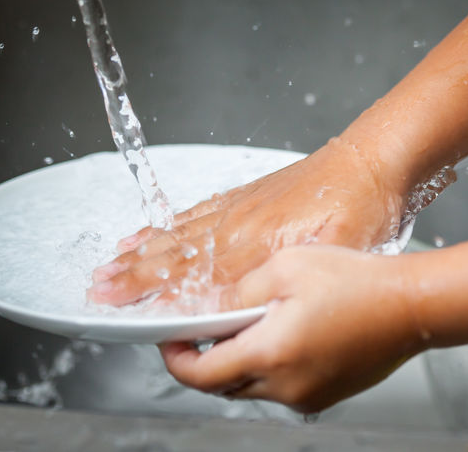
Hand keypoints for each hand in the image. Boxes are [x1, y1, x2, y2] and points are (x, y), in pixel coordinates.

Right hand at [87, 137, 409, 306]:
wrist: (369, 160)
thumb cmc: (361, 207)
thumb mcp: (337, 252)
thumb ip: (288, 276)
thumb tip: (248, 301)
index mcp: (256, 244)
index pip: (194, 277)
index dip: (155, 295)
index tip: (122, 306)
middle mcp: (237, 225)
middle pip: (174, 255)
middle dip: (132, 275)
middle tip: (97, 288)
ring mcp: (237, 209)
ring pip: (177, 233)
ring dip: (140, 251)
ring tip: (110, 262)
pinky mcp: (243, 198)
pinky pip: (194, 212)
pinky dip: (166, 224)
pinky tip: (150, 229)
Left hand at [159, 245, 424, 412]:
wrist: (412, 305)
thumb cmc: (357, 282)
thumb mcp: (285, 267)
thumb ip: (240, 291)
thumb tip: (214, 308)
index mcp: (270, 355)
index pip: (201, 374)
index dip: (176, 358)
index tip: (169, 341)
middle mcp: (286, 387)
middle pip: (224, 384)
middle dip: (206, 358)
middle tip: (206, 326)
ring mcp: (308, 396)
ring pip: (252, 386)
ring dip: (240, 360)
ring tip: (253, 321)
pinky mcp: (325, 395)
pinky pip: (281, 386)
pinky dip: (269, 365)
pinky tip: (283, 332)